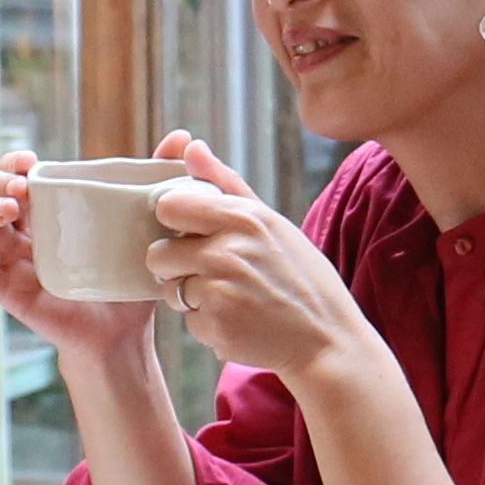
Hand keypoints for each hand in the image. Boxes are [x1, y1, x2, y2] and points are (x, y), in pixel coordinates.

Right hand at [0, 144, 170, 364]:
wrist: (125, 334)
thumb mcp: (148, 226)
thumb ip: (159, 182)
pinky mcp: (11, 292)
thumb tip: (184, 136)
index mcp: (50, 211)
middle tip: (21, 187)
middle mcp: (26, 232)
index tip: (30, 161)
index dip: (14, 161)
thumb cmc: (130, 279)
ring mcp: (14, 261)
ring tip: (12, 208)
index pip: (16, 173)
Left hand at [143, 134, 373, 382]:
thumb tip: (191, 146)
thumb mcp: (272, 222)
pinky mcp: (215, 325)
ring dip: (190, 297)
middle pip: (158, 254)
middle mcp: (227, 250)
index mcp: (242, 217)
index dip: (173, 223)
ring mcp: (219, 290)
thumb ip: (225, 183)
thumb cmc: (300, 276)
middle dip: (174, 266)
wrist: (327, 338)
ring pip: (170, 290)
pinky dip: (207, 324)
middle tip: (209, 273)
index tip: (190, 233)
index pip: (168, 206)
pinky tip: (239, 321)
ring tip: (231, 298)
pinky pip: (188, 321)